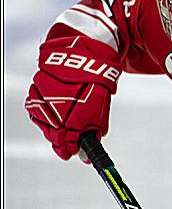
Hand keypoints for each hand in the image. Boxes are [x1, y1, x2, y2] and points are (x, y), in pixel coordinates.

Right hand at [24, 36, 120, 160]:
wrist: (82, 54)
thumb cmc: (95, 80)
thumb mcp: (100, 106)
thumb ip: (93, 128)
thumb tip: (85, 152)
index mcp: (76, 111)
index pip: (67, 140)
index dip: (69, 149)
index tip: (72, 154)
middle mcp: (57, 105)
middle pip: (53, 134)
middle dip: (61, 141)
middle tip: (67, 146)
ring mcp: (43, 97)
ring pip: (42, 123)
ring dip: (51, 128)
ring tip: (61, 128)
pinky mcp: (34, 90)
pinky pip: (35, 110)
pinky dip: (44, 115)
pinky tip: (52, 115)